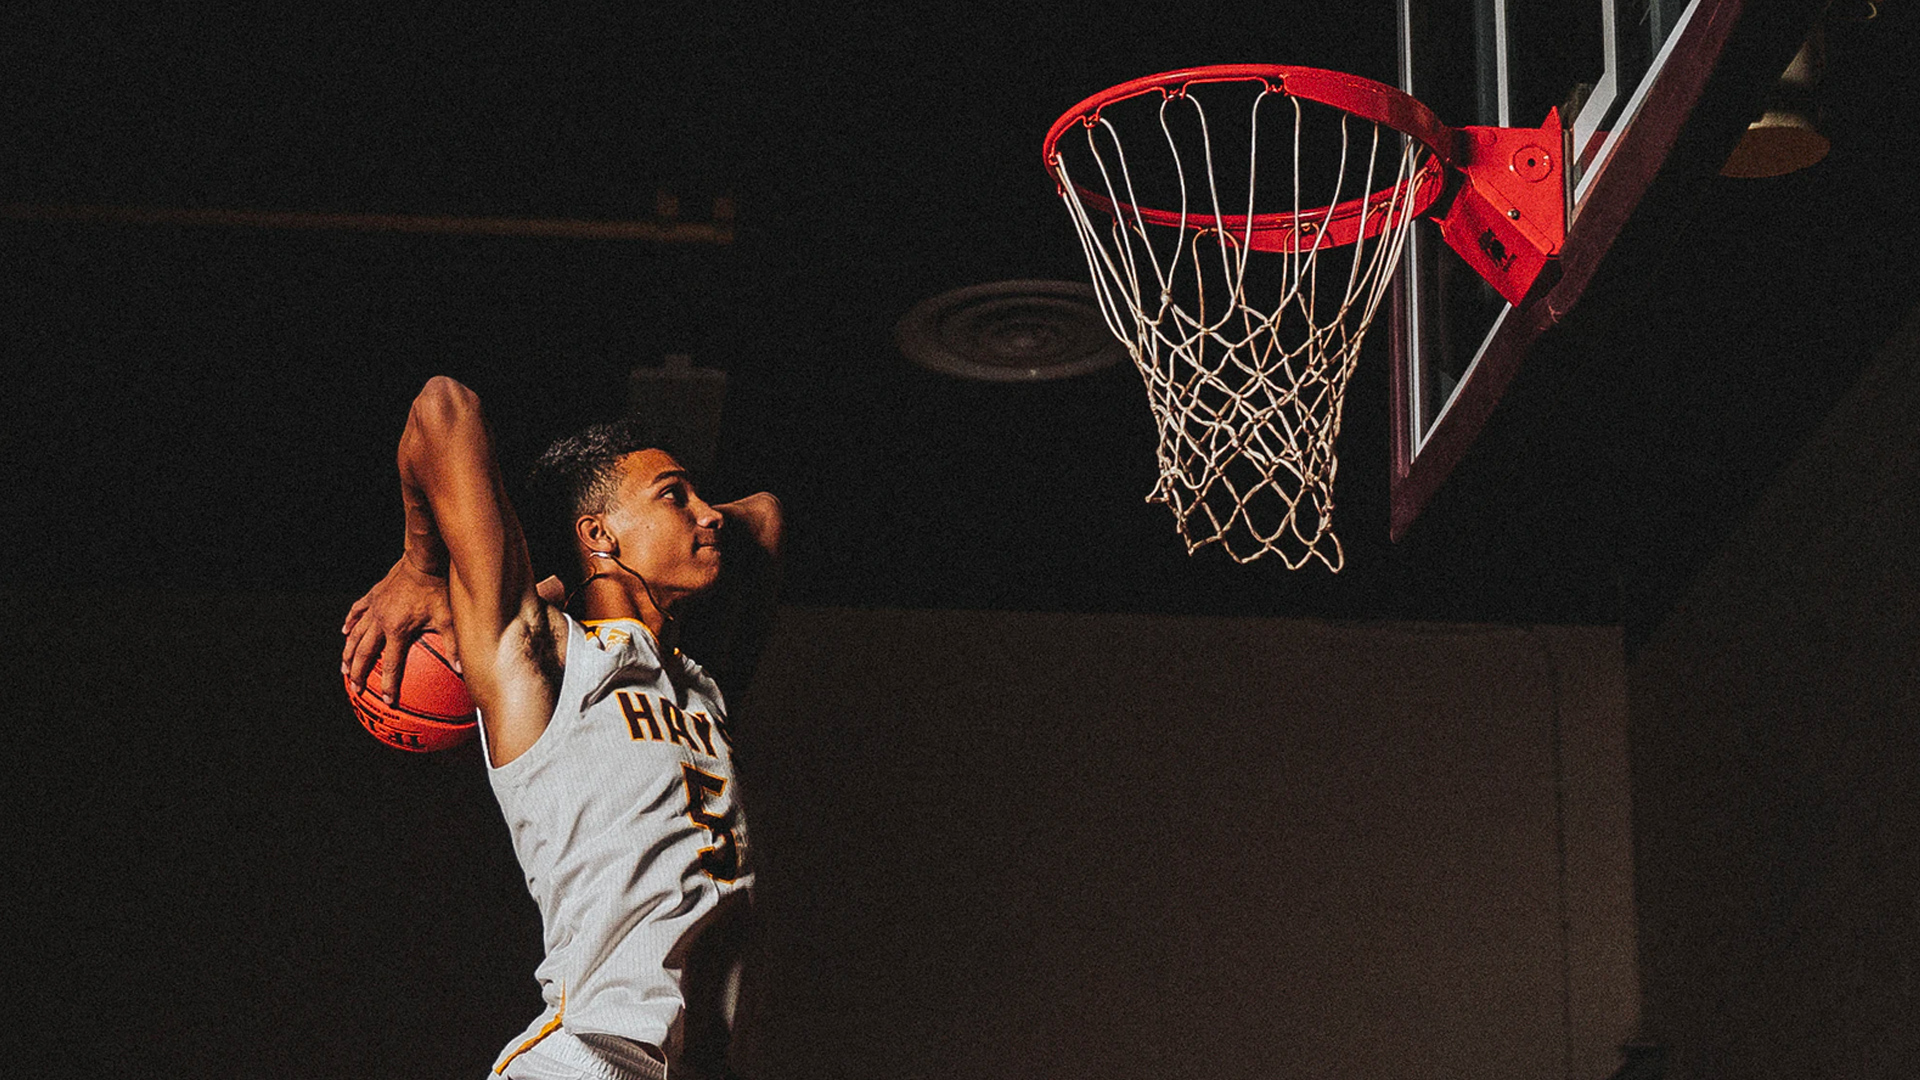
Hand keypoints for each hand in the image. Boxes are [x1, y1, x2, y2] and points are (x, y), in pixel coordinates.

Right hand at [341, 557, 456, 700]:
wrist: (423, 560)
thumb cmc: (437, 588)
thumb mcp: (448, 617)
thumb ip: (453, 644)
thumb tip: (463, 669)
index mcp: (398, 630)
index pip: (392, 664)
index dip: (389, 684)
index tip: (387, 701)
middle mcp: (381, 621)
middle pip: (365, 653)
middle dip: (359, 673)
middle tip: (355, 689)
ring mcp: (374, 608)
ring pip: (355, 635)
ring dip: (348, 653)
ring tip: (344, 668)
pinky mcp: (372, 596)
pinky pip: (356, 612)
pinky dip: (349, 623)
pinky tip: (345, 632)